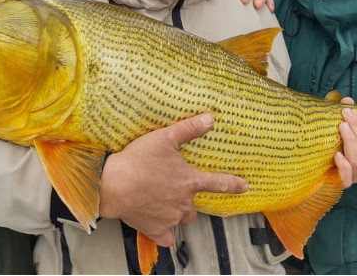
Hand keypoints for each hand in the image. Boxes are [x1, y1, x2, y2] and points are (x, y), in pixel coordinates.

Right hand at [98, 114, 247, 246]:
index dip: (233, 184)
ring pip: (182, 218)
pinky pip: (166, 237)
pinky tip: (160, 225)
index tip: (244, 186)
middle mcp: (183, 202)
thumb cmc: (137, 161)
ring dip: (178, 212)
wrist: (113, 185)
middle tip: (178, 191)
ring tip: (166, 203)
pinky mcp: (155, 229)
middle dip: (190, 199)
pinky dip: (165, 233)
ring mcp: (170, 218)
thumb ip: (189, 129)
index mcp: (189, 181)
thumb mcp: (164, 137)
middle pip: (195, 205)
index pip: (218, 183)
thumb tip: (210, 119)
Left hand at [334, 98, 356, 186]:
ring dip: (352, 141)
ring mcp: (355, 176)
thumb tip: (347, 99)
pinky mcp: (342, 184)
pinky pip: (348, 177)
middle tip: (344, 114)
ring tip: (341, 127)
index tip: (351, 110)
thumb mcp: (333, 127)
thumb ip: (341, 113)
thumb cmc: (326, 146)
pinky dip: (344, 165)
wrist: (310, 169)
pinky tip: (336, 154)